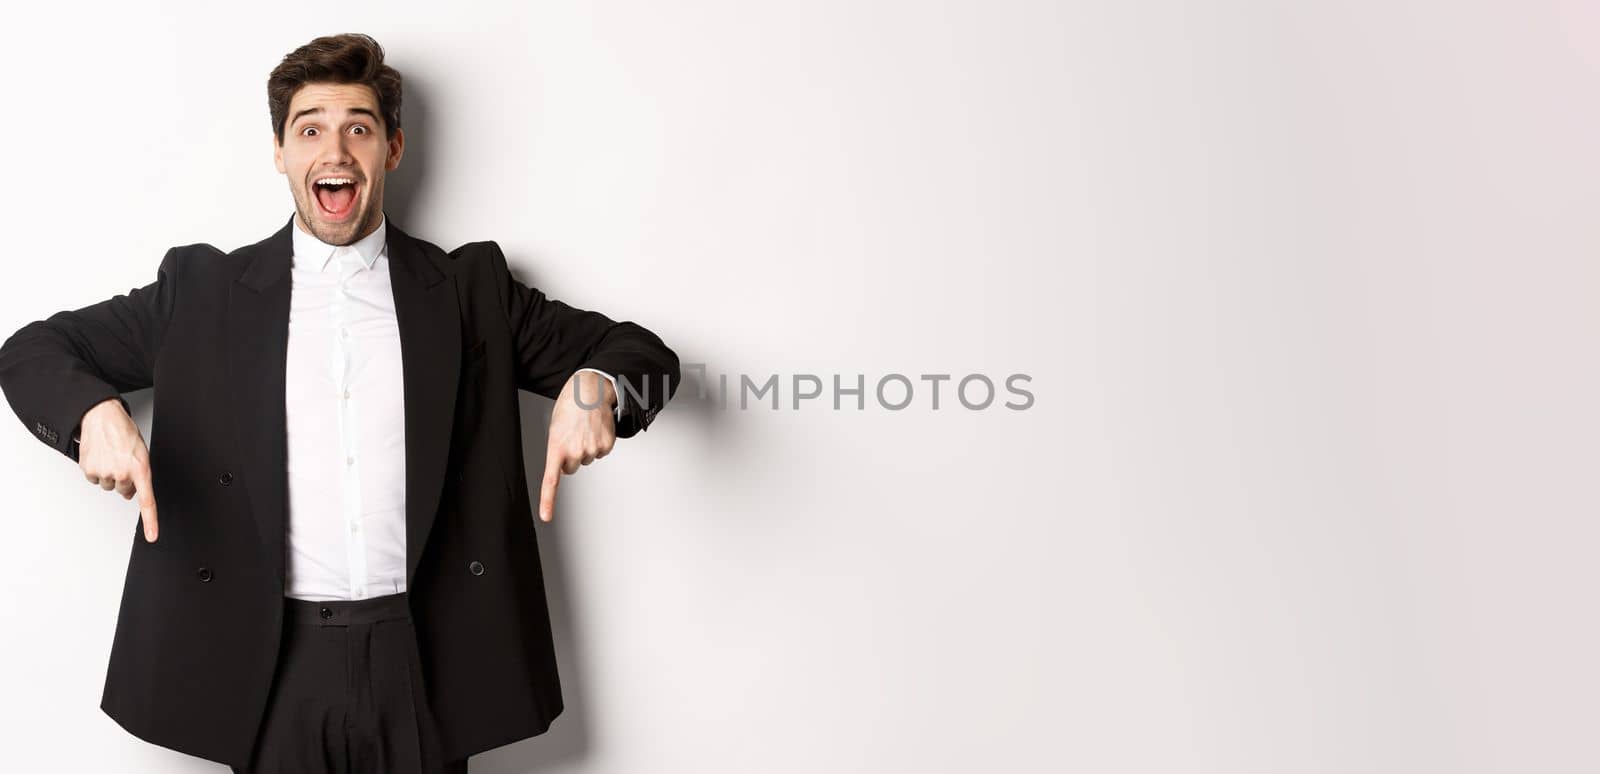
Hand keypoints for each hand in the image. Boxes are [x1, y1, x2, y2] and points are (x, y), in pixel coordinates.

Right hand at [79, 397, 158, 541]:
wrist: (101, 417)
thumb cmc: (124, 432)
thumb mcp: (141, 453)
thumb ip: (140, 474)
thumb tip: (132, 494)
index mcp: (141, 469)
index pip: (147, 500)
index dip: (151, 521)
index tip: (152, 536)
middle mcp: (123, 473)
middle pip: (125, 491)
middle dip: (125, 480)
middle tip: (123, 463)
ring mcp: (105, 473)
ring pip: (109, 485)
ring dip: (111, 475)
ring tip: (111, 456)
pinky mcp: (89, 471)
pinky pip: (95, 480)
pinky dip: (97, 471)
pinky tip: (100, 457)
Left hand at [539, 371, 616, 521]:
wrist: (590, 390)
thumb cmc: (570, 406)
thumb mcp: (556, 428)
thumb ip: (558, 448)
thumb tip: (566, 462)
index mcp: (556, 447)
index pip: (551, 480)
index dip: (548, 501)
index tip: (547, 516)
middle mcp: (574, 452)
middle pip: (572, 467)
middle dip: (571, 455)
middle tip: (573, 436)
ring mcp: (592, 450)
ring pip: (587, 459)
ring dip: (586, 446)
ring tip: (584, 428)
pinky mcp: (606, 446)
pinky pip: (601, 452)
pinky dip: (599, 442)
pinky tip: (596, 429)